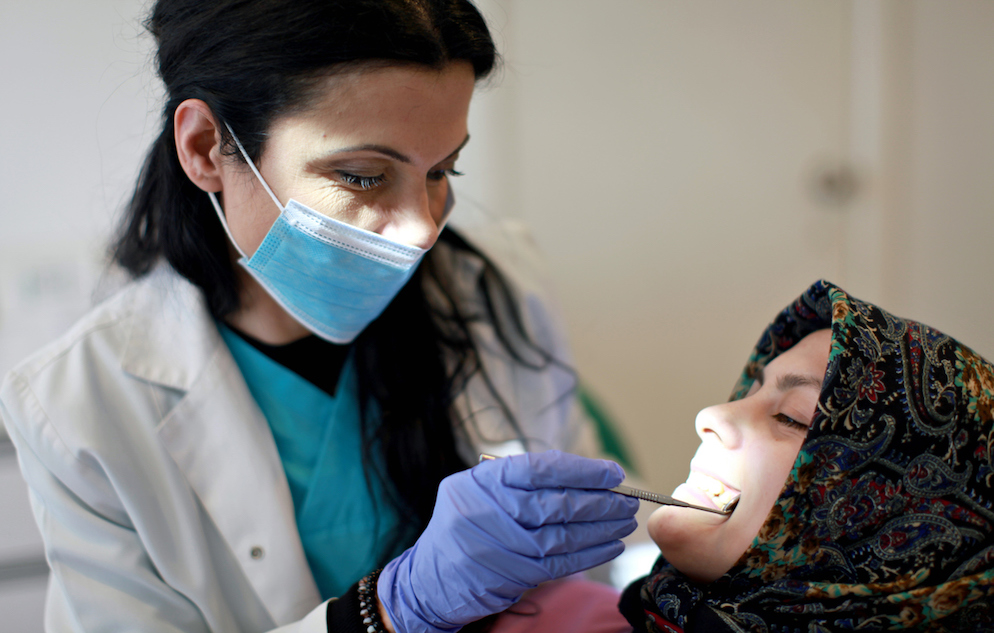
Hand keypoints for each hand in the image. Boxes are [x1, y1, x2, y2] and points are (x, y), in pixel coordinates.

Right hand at [377, 450, 637, 632]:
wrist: (430, 579)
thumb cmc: (465, 526)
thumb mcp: (478, 490)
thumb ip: (520, 480)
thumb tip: (582, 476)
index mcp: (482, 481)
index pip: (540, 468)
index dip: (581, 470)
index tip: (611, 473)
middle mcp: (488, 510)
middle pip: (555, 503)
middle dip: (598, 501)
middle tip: (626, 500)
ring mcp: (498, 546)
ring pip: (562, 535)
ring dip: (600, 529)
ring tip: (624, 522)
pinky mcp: (511, 576)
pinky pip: (559, 563)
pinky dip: (589, 554)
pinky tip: (609, 546)